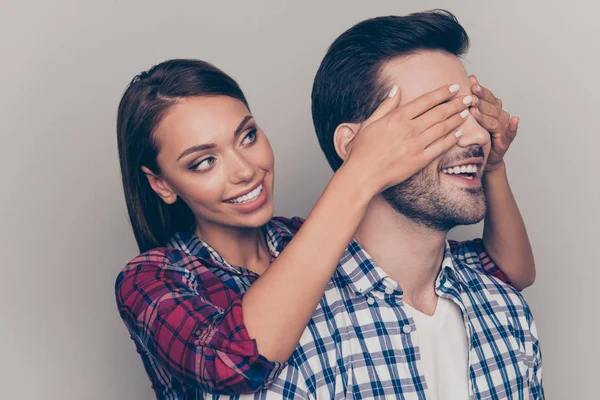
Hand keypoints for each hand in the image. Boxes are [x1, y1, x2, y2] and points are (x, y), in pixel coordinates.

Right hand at [345, 83, 472, 193]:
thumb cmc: (362, 150)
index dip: (441, 93)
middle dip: (456, 103)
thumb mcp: (370, 123)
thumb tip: (396, 89)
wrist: (362, 175)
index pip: (425, 101)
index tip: (453, 87)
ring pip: (442, 128)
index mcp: (397, 117)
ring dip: (457, 119)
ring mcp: (415, 145)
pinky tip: (459, 133)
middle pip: (438, 113)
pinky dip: (451, 139)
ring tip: (467, 112)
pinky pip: (440, 147)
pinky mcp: (419, 161)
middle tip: (468, 98)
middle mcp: (409, 129)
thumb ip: (386, 105)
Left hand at [469, 75, 518, 171]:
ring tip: (475, 111)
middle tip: (470, 97)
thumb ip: (474, 99)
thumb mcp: (474, 116)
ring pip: (495, 119)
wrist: (486, 156)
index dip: (479, 90)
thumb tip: (471, 77)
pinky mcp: (506, 140)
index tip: (471, 83)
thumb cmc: (478, 134)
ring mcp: (504, 127)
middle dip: (479, 101)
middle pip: (490, 106)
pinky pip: (511, 132)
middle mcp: (500, 115)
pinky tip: (515, 120)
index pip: (487, 96)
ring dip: (486, 114)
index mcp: (493, 107)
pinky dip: (513, 126)